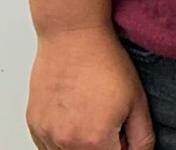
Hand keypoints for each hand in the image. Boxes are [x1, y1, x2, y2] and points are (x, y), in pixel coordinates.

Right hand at [26, 26, 154, 149]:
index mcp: (95, 141)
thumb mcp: (137, 100)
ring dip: (82, 146)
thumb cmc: (104, 62)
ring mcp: (46, 135)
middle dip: (104, 146)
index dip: (122, 148)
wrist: (73, 37)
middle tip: (110, 123)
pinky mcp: (34, 125)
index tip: (123, 136)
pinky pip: (48, 147)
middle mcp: (66, 143)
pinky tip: (75, 117)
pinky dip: (62, 141)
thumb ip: (142, 137)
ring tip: (92, 116)